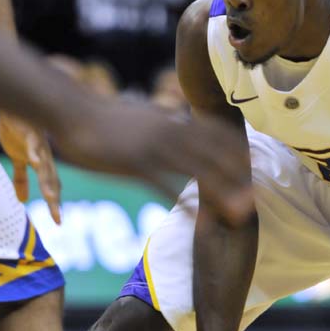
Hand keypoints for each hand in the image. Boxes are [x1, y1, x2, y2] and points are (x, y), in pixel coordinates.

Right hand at [0, 113, 60, 223]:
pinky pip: (33, 145)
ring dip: (48, 182)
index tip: (57, 222)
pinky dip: (35, 153)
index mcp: (43, 164)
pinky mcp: (30, 135)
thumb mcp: (18, 159)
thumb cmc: (19, 132)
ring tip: (51, 198)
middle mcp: (45, 157)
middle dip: (54, 200)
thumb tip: (21, 200)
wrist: (13, 108)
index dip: (55, 204)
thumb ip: (21, 179)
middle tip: (57, 216)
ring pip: (45, 166)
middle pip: (51, 181)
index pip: (51, 187)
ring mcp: (39, 146)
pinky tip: (36, 161)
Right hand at [52, 103, 254, 226]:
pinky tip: (202, 219)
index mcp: (171, 118)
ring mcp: (153, 145)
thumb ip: (163, 123)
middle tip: (259, 195)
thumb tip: (177, 126)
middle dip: (239, 175)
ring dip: (222, 192)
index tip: (256, 165)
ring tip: (241, 212)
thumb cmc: (103, 117)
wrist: (70, 110)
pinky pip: (166, 186)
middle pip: (214, 152)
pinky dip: (186, 203)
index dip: (237, 149)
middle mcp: (169, 129)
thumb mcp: (142, 116)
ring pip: (198, 169)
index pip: (215, 131)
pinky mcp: (134, 163)